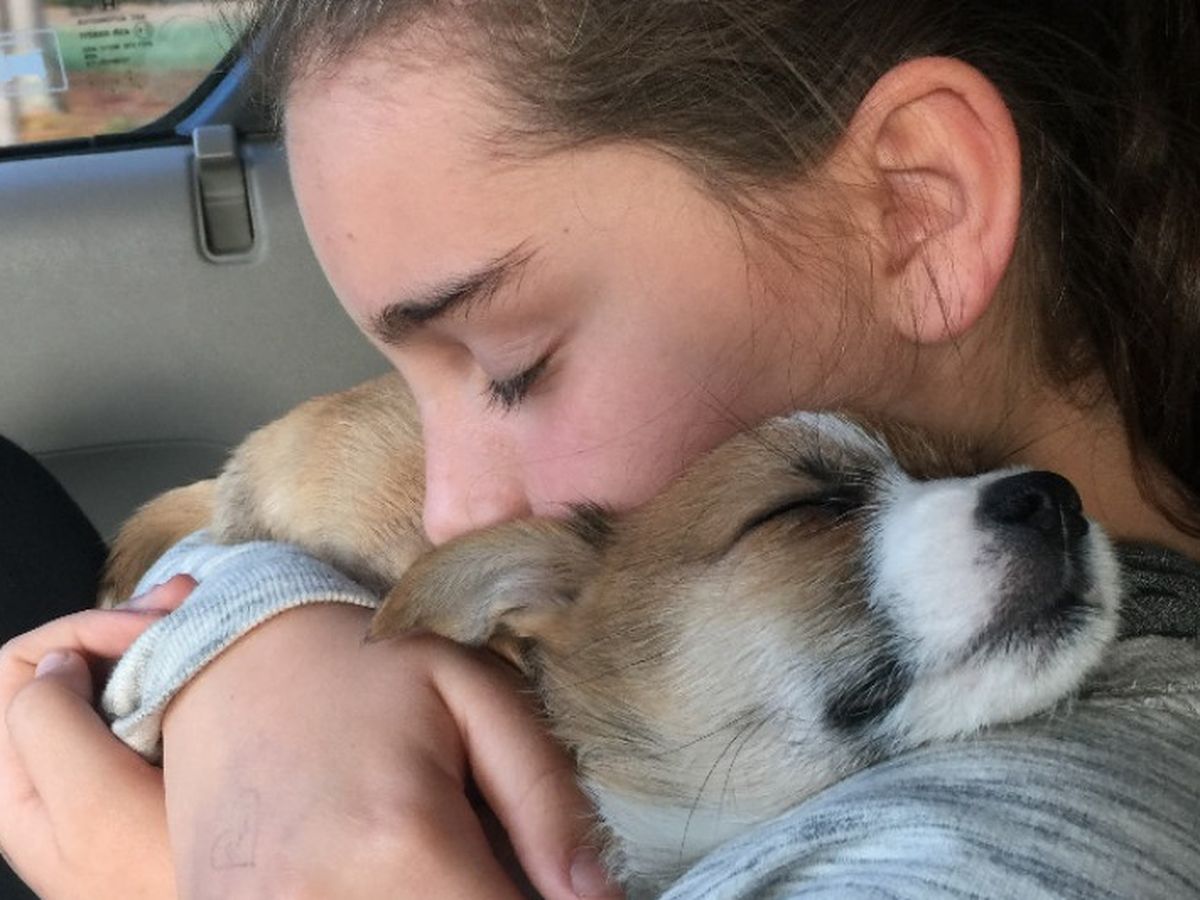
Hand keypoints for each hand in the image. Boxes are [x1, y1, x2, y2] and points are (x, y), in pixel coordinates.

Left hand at [0, 576, 194, 898]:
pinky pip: (144, 701)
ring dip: (151, 636)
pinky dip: (173, 666)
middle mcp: (52, 773)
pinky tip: (210, 652)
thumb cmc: (159, 878)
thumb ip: (49, 729)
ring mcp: (103, 773)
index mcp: (19, 782)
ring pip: (106, 678)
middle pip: (62, 664)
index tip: (154, 631)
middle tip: (188, 600)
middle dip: (122, 620)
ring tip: (201, 610)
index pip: (20, 669)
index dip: (84, 632)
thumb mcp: (91, 808)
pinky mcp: (148, 775)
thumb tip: (58, 661)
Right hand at [161, 602, 620, 899]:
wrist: (230, 663)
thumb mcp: (475, 695)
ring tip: (433, 860)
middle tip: (484, 857)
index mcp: (401, 842)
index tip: (545, 880)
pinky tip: (383, 871)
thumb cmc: (367, 672)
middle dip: (488, 899)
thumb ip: (547, 799)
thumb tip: (600, 896)